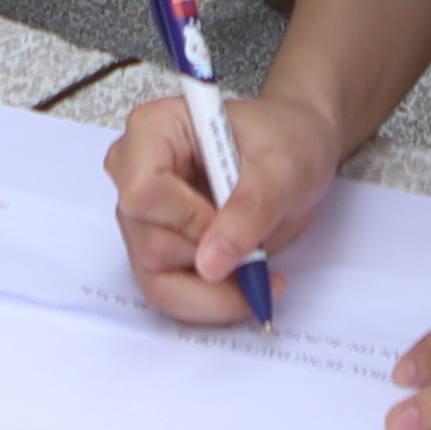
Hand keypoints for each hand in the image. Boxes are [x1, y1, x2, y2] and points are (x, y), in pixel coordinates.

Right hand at [109, 83, 343, 319]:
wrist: (296, 150)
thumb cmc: (287, 140)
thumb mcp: (283, 168)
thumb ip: (249, 212)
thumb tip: (211, 265)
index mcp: (153, 130)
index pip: (143, 192)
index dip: (188, 221)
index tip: (232, 226)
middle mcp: (134, 173)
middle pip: (150, 244)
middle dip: (211, 264)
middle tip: (260, 258)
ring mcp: (142, 216)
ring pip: (157, 279)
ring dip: (214, 290)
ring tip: (260, 273)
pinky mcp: (155, 247)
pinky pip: (169, 292)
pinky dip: (210, 300)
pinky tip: (246, 284)